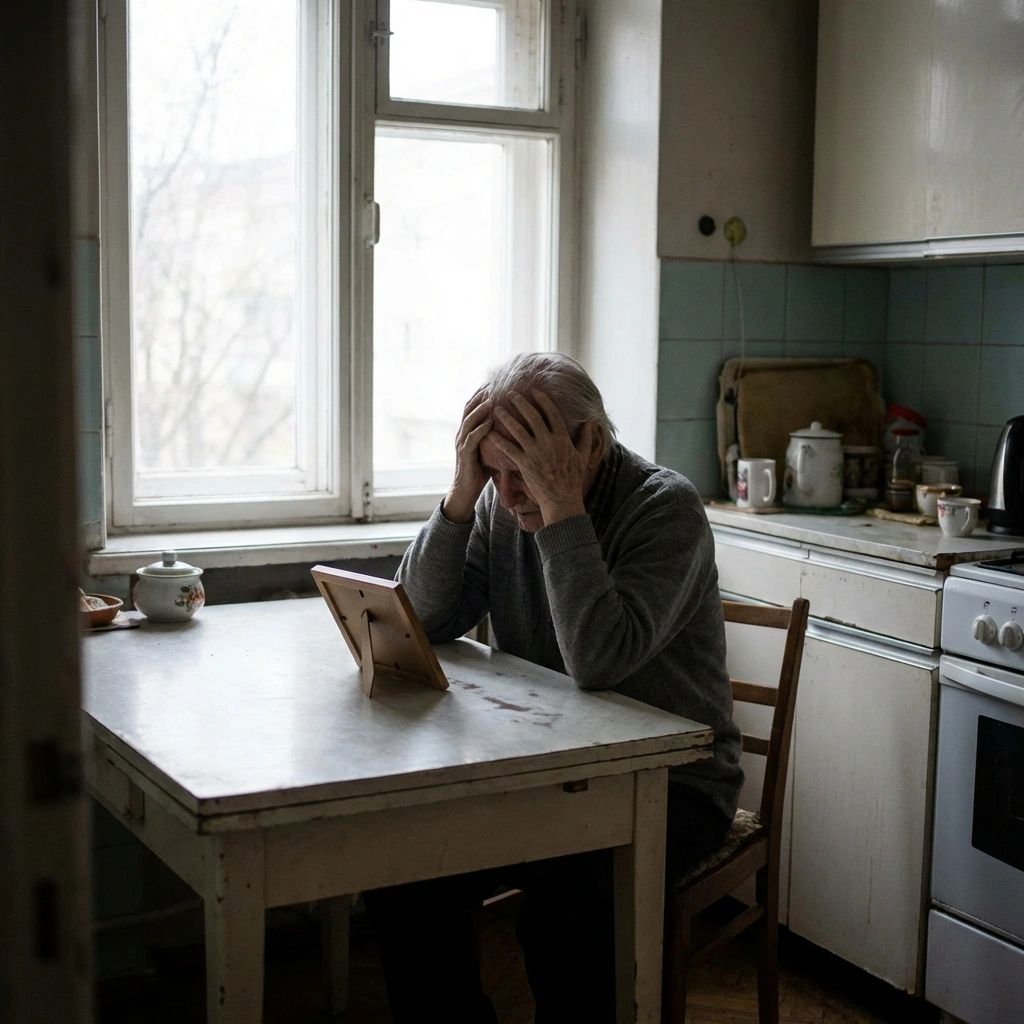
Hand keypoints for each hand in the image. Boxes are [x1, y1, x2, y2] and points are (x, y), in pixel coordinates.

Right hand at [442, 386, 492, 522]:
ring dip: (480, 409)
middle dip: (480, 395)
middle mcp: (462, 433)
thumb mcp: (489, 449)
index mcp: (467, 430)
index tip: (495, 381)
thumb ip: (496, 435)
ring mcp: (461, 443)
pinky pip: (472, 439)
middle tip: (493, 383)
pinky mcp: (464, 455)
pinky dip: (480, 429)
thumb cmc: (480, 470)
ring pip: (469, 421)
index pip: (473, 406)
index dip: (482, 392)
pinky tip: (490, 422)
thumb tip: (515, 423)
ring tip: (492, 398)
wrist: (466, 491)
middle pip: (469, 408)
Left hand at [490, 390, 595, 526]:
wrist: (562, 500)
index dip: (543, 401)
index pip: (552, 414)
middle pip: (533, 417)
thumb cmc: (572, 479)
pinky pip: (509, 449)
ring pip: (518, 430)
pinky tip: (489, 433)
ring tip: (496, 408)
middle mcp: (549, 442)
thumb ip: (586, 438)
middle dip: (521, 404)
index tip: (535, 391)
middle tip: (511, 394)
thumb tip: (592, 423)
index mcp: (562, 439)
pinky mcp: (525, 464)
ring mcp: (536, 453)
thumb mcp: (583, 456)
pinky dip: (498, 440)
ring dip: (506, 418)